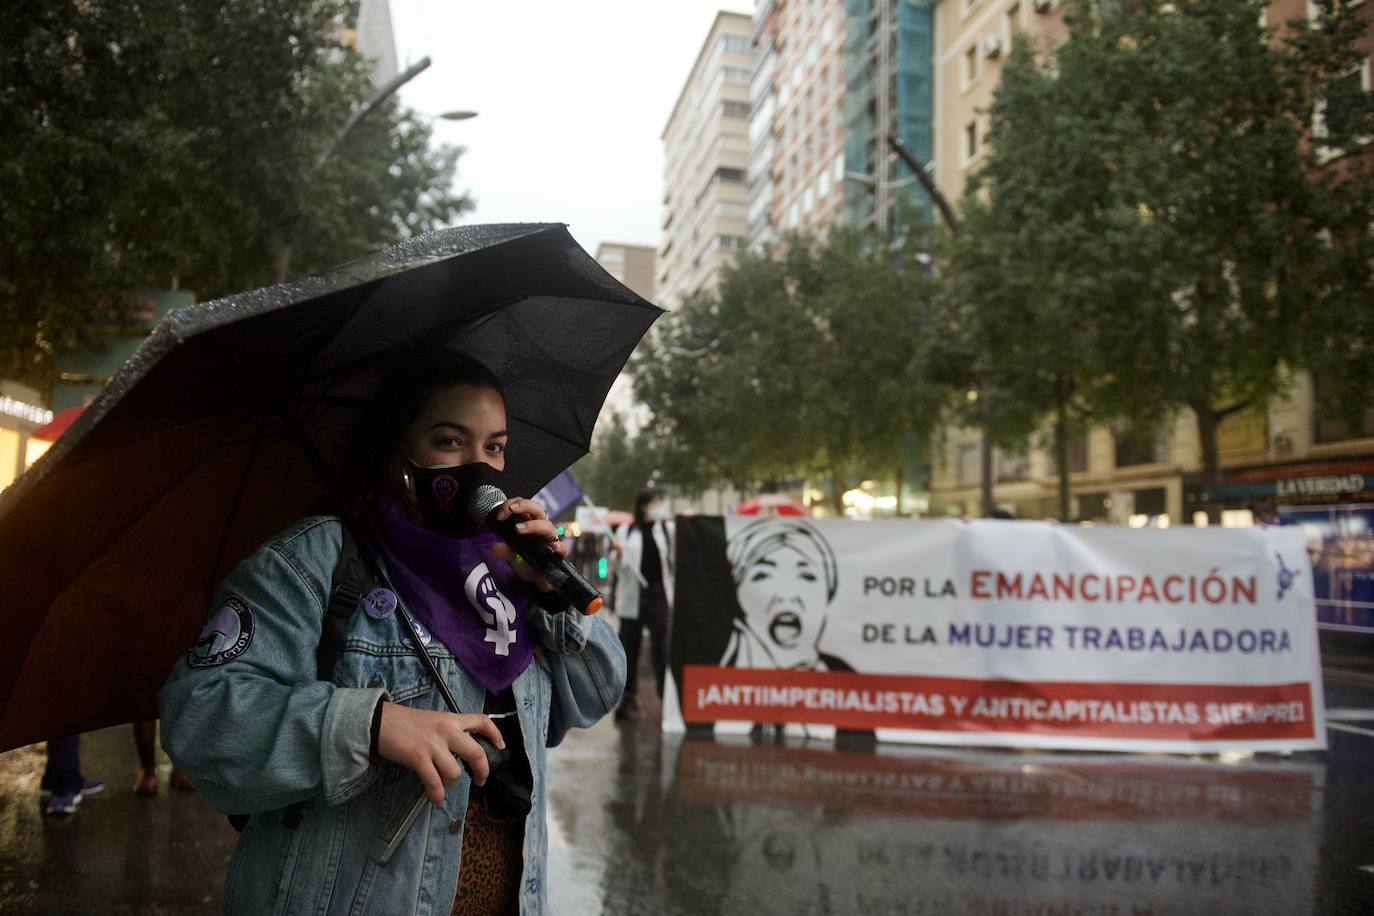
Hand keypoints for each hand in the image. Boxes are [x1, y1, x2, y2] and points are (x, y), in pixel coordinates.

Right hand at [376, 703, 504, 804]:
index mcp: (451, 719)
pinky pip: (435, 783)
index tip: (501, 746)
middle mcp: (446, 730)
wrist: (379, 721)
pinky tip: (435, 798)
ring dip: (450, 783)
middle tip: (480, 780)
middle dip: (482, 771)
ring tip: (442, 783)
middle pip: (476, 753)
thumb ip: (448, 732)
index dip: (495, 734)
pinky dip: (437, 795)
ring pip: (455, 773)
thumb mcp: (432, 720)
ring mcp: (433, 745)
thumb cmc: (404, 722)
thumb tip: (460, 751)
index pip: (481, 721)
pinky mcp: (419, 757)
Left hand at [489, 497, 568, 591]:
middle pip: (537, 510)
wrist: (537, 580)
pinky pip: (563, 548)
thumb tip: (494, 546)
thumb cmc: (527, 563)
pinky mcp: (558, 554)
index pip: (524, 507)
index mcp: (530, 524)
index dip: (512, 506)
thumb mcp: (512, 557)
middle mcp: (541, 529)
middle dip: (524, 506)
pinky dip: (559, 546)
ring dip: (533, 525)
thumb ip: (504, 551)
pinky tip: (554, 547)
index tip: (500, 515)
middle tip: (511, 509)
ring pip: (547, 526)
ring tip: (519, 529)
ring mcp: (550, 540)